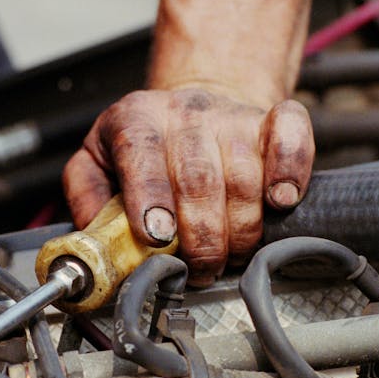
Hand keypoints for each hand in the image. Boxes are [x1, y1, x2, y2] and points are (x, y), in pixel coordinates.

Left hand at [63, 88, 313, 284]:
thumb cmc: (144, 149)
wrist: (190, 109)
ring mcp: (230, 115)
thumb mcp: (97, 164)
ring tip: (231, 255)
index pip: (141, 152)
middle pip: (198, 178)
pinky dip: (291, 171)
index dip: (150, 197)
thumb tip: (92, 244)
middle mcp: (184, 112)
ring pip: (244, 174)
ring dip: (241, 228)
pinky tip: (281, 202)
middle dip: (201, 237)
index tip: (158, 237)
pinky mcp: (270, 119)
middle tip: (199, 269)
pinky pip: (291, 135)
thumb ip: (87, 199)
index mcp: (135, 119)